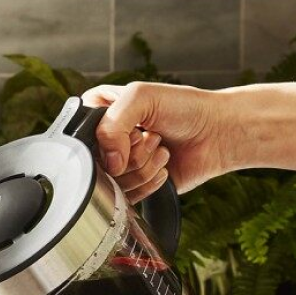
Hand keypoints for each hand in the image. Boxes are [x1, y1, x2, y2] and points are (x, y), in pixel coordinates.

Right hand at [83, 82, 238, 201]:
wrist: (217, 132)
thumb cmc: (184, 107)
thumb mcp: (141, 97)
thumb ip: (112, 124)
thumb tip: (110, 164)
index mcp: (99, 113)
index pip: (79, 135)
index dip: (103, 138)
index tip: (130, 130)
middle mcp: (106, 141)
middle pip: (95, 164)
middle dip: (129, 153)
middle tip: (149, 137)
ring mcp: (119, 166)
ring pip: (112, 183)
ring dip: (143, 166)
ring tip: (159, 149)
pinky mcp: (133, 187)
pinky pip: (127, 197)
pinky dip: (149, 182)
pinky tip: (162, 166)